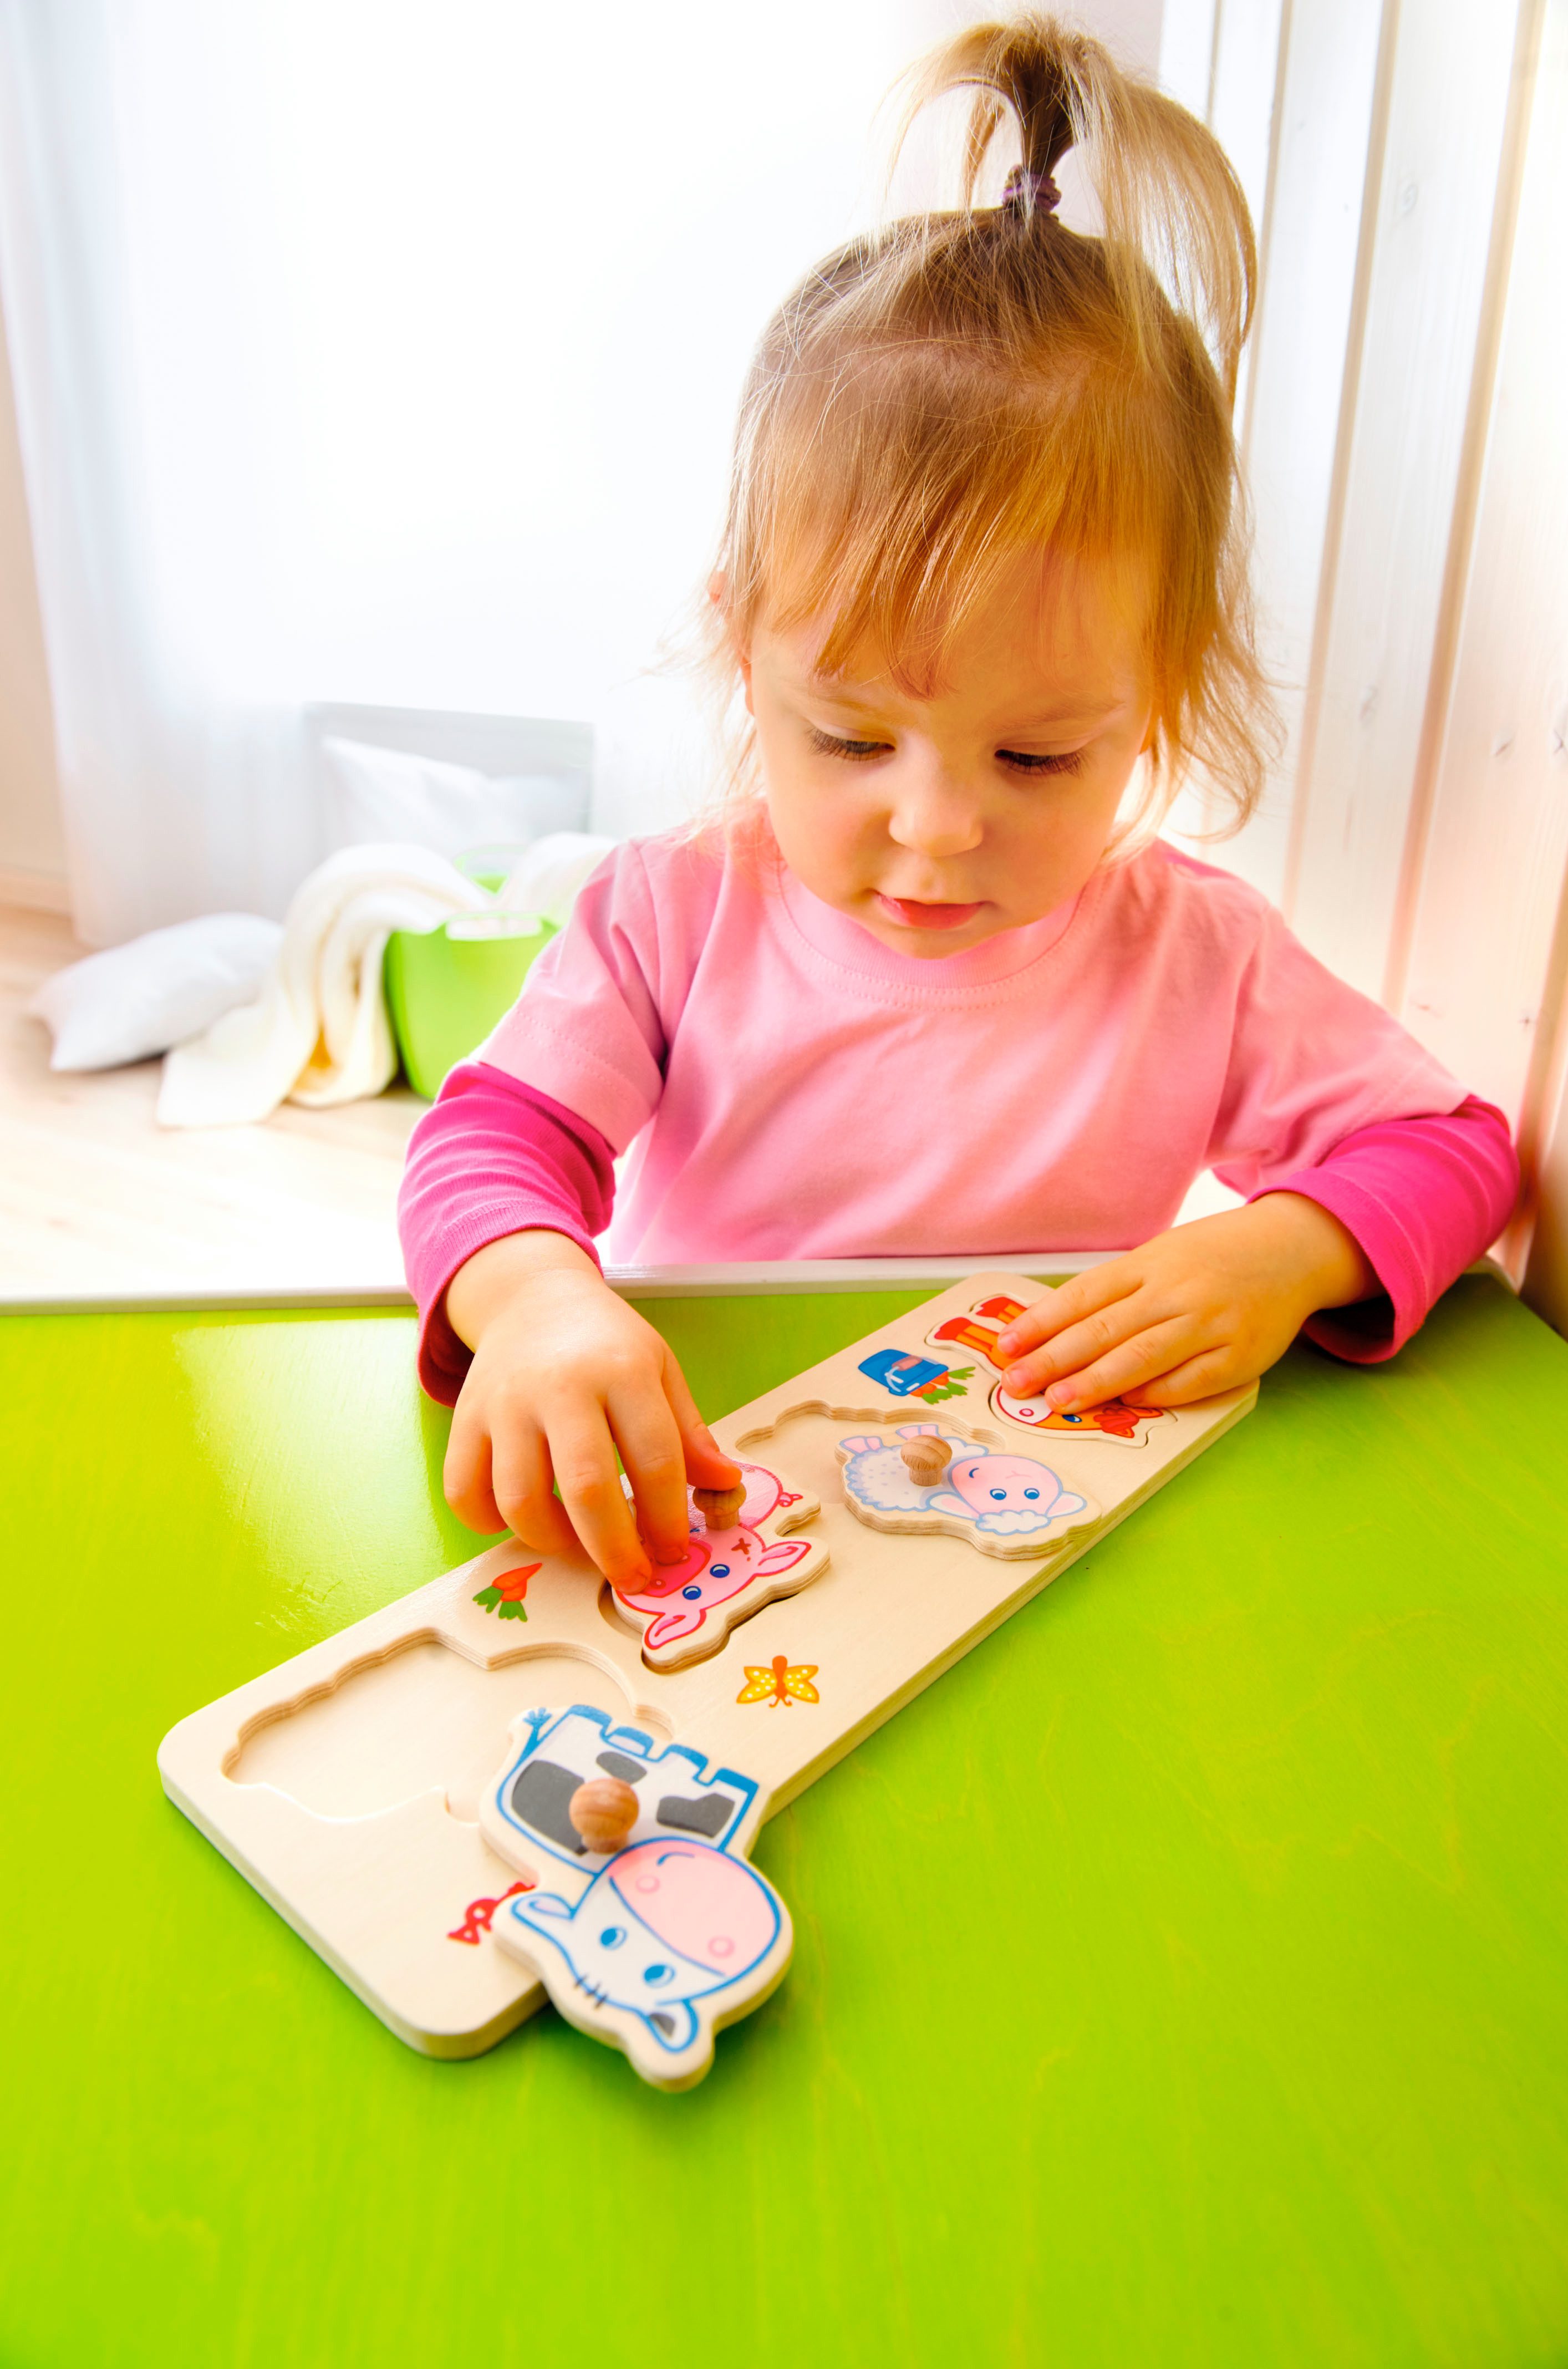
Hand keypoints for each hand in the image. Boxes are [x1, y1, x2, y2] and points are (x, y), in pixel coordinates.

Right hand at [442, 1231, 740, 1584]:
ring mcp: (505, 1405)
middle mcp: (560, 1387)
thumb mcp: (660, 1370)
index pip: (655, 1459)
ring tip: (579, 1545)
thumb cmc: (606, 1344)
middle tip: (632, 1576)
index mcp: (622, 1371)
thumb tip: (723, 1487)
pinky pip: (465, 1493)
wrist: (532, 1299)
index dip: (668, 1519)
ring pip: (519, 1500)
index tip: (673, 1552)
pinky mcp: (464, 1420)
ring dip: (553, 1542)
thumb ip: (690, 1434)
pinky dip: (490, 1524)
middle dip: (614, 1549)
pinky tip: (524, 1520)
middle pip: (587, 1487)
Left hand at [993, 1194, 1375, 1410]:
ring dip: (1095, 1382)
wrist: (1295, 1248)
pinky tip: (1124, 1403)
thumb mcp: (1163, 1256)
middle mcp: (1176, 1291)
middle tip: (1016, 1383)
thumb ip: (1118, 1290)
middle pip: (1104, 1329)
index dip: (1041, 1323)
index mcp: (1150, 1263)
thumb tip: (1057, 1329)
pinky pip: (1189, 1381)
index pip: (1084, 1295)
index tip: (1006, 1346)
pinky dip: (1153, 1393)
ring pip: (1142, 1357)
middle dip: (1054, 1359)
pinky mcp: (1240, 1355)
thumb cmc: (1215, 1257)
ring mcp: (1210, 1323)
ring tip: (1057, 1401)